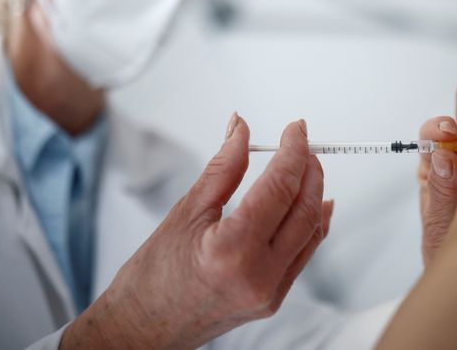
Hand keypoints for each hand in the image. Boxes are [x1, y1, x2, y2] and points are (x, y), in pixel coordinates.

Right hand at [61, 115, 333, 349]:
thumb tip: (242, 130)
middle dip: (309, 168)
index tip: (296, 129)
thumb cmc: (153, 276)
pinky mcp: (273, 299)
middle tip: (301, 141)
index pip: (279, 188)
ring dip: (314, 192)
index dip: (293, 151)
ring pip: (311, 231)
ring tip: (307, 164)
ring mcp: (269, 292)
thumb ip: (223, 167)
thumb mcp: (186, 211)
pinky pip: (304, 254)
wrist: (141, 327)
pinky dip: (312, 224)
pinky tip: (314, 203)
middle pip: (303, 209)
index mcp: (232, 251)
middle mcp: (258, 276)